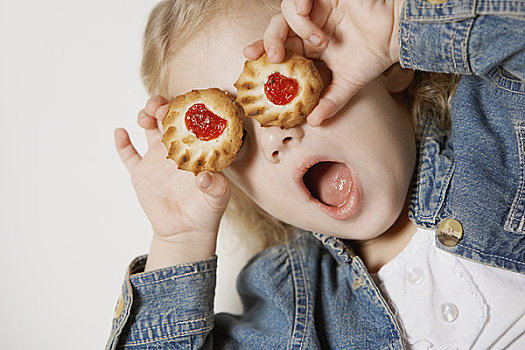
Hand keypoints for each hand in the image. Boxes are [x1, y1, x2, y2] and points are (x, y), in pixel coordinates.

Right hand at [115, 96, 230, 266]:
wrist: (186, 230)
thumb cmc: (207, 211)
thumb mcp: (217, 199)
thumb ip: (216, 187)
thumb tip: (204, 177)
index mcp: (196, 149)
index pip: (191, 122)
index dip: (185, 111)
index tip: (181, 108)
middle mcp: (177, 148)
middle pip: (167, 118)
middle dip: (162, 106)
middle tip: (158, 108)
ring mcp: (158, 159)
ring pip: (149, 129)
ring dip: (145, 116)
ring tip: (145, 117)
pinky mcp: (141, 173)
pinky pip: (129, 155)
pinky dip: (122, 143)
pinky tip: (121, 132)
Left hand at [245, 0, 403, 125]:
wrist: (397, 34)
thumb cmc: (375, 53)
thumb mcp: (348, 82)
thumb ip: (330, 101)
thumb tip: (314, 122)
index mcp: (310, 45)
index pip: (280, 47)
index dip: (263, 51)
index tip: (250, 58)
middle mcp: (310, 24)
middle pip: (276, 27)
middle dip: (269, 40)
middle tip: (273, 57)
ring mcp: (318, 7)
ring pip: (287, 10)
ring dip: (297, 26)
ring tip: (318, 40)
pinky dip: (298, 1)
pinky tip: (305, 10)